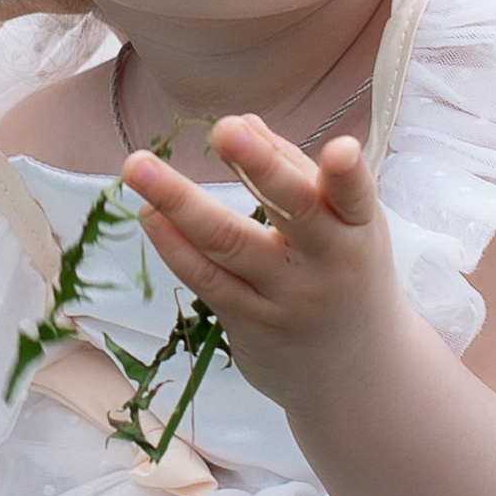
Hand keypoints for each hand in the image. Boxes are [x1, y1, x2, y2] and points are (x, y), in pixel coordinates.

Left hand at [124, 117, 401, 411]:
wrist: (355, 373)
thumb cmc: (345, 275)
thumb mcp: (342, 225)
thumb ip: (296, 172)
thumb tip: (243, 122)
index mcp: (358, 227)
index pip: (356, 196)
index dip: (348, 175)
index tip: (340, 151)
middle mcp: (328, 262)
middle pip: (293, 210)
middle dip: (260, 166)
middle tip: (224, 129)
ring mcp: (288, 297)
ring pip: (229, 243)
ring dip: (179, 201)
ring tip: (137, 166)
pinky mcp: (252, 324)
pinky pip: (206, 278)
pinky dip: (174, 244)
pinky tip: (149, 215)